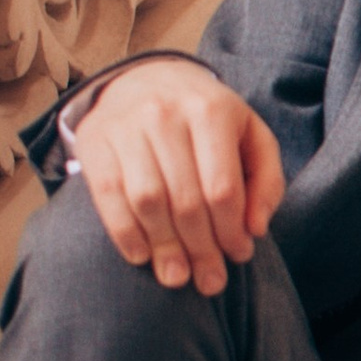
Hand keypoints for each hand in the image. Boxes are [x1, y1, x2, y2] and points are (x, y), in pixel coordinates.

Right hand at [71, 62, 285, 296]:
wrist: (146, 78)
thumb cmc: (208, 119)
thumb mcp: (250, 135)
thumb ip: (266, 180)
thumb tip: (255, 228)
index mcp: (211, 110)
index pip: (222, 187)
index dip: (231, 231)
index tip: (238, 256)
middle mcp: (165, 113)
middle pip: (185, 200)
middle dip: (201, 249)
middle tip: (210, 282)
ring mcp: (126, 126)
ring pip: (147, 201)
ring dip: (164, 247)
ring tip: (177, 276)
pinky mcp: (94, 141)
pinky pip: (107, 196)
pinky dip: (124, 232)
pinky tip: (141, 256)